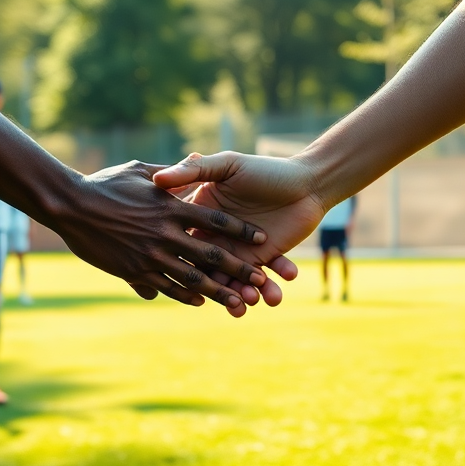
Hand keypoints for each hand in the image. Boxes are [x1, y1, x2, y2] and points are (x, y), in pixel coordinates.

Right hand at [52, 161, 276, 316]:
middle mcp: (164, 232)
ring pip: (192, 277)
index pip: (215, 221)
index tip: (262, 239)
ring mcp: (149, 254)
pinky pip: (166, 287)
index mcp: (170, 206)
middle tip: (261, 279)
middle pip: (211, 254)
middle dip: (239, 268)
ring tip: (239, 300)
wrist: (69, 203)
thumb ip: (169, 174)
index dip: (241, 231)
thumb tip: (191, 162)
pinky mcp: (133, 270)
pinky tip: (200, 302)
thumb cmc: (104, 183)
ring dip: (218, 290)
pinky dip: (185, 295)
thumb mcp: (140, 170)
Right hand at [153, 152, 323, 303]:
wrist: (307, 182)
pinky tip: (272, 296)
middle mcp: (218, 238)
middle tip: (230, 299)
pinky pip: (259, 283)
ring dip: (242, 295)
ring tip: (254, 300)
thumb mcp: (227, 165)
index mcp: (203, 218)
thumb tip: (157, 178)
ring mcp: (240, 252)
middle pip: (209, 270)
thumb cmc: (265, 169)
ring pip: (233, 282)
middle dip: (219, 289)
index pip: (188, 244)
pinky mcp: (263, 261)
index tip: (195, 276)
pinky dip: (265, 292)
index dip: (189, 262)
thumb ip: (194, 170)